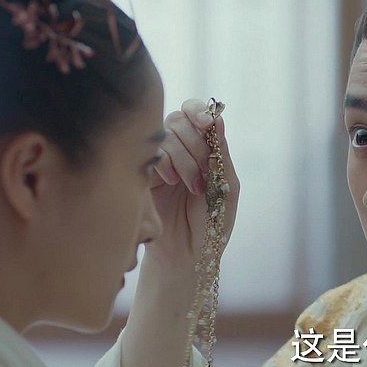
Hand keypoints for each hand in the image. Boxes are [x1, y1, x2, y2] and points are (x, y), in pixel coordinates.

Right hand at [145, 99, 239, 268]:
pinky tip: (172, 183)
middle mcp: (178, 150)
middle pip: (179, 119)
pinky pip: (150, 153)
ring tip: (194, 186)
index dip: (199, 111)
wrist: (189, 254)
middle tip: (207, 170)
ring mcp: (157, 161)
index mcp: (201, 149)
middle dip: (197, 142)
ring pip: (166, 135)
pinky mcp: (140, 174)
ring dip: (185, 158)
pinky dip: (165, 162)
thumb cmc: (212, 224)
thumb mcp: (226, 188)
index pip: (194, 113)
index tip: (207, 124)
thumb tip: (218, 119)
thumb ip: (221, 154)